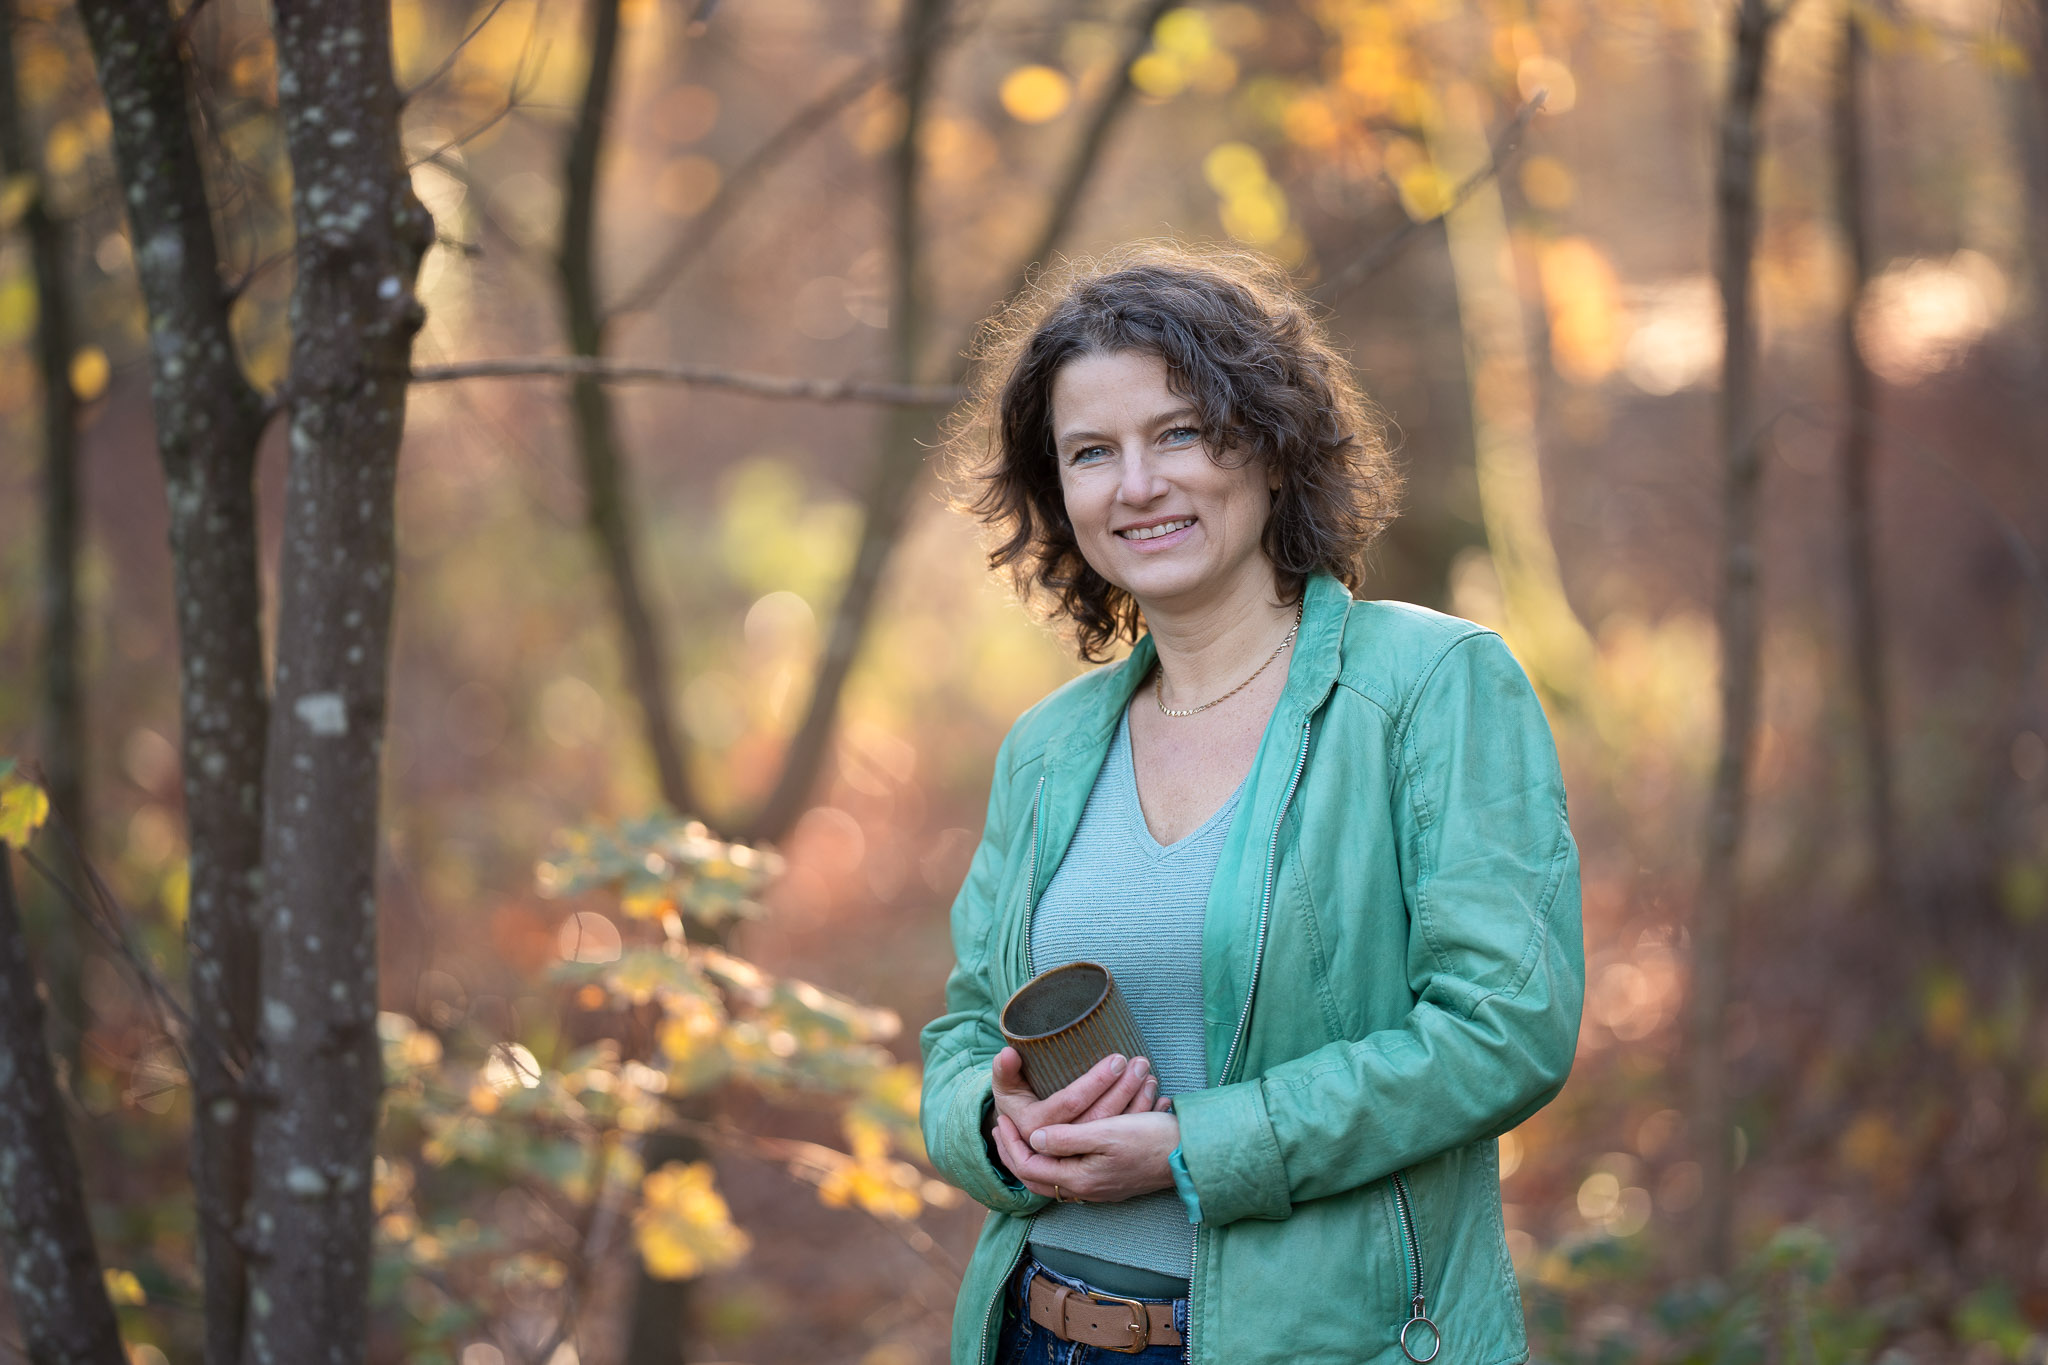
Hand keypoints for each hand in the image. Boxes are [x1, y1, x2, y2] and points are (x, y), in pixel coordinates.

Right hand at [990, 1046, 1168, 1143]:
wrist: (1020, 1143)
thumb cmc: (1015, 1109)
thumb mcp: (1006, 1091)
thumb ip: (1005, 1072)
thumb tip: (1006, 1052)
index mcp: (1036, 1129)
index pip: (1071, 1105)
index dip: (1095, 1082)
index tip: (1116, 1058)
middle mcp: (1059, 1149)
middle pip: (1098, 1119)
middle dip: (1122, 1088)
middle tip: (1140, 1062)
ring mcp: (1079, 1159)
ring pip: (1113, 1132)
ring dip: (1136, 1102)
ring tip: (1149, 1075)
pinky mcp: (1095, 1161)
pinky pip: (1122, 1141)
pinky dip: (1141, 1118)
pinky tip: (1158, 1099)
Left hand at [992, 1111, 1179, 1203]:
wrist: (1188, 1154)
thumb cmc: (1149, 1140)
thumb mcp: (1106, 1133)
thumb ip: (1067, 1139)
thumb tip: (1033, 1139)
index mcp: (1080, 1178)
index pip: (1029, 1167)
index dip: (1011, 1145)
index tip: (1003, 1120)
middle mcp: (1086, 1189)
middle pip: (1036, 1177)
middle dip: (1016, 1153)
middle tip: (1003, 1130)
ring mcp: (1099, 1187)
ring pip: (1052, 1177)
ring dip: (1034, 1155)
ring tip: (1023, 1134)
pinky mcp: (1111, 1180)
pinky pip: (1070, 1173)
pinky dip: (1054, 1157)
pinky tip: (1057, 1142)